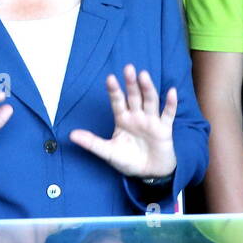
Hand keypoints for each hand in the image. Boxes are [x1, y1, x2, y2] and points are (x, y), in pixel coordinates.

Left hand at [69, 65, 176, 181]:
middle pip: (134, 97)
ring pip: (150, 101)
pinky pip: (168, 115)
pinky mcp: (164, 129)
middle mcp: (137, 116)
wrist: (149, 174)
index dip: (114, 91)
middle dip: (131, 83)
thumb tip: (71, 135)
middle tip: (128, 68)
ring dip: (148, 88)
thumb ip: (92, 143)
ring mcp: (151, 121)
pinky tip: (171, 92)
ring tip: (144, 75)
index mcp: (123, 119)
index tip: (110, 78)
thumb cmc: (128, 160)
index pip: (117, 102)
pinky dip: (170, 104)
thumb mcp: (108, 152)